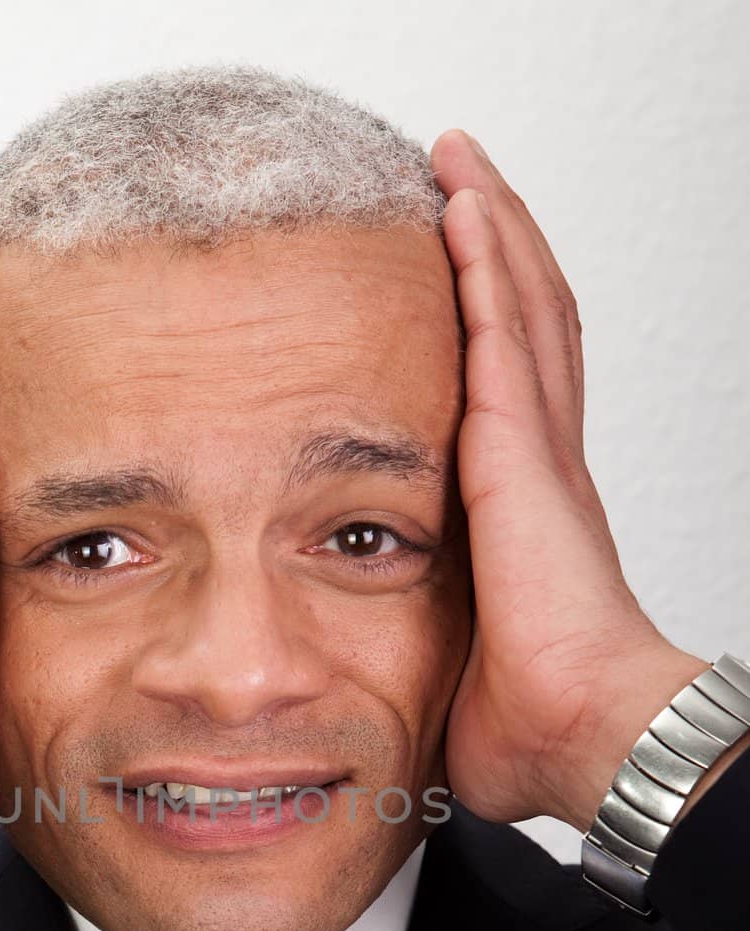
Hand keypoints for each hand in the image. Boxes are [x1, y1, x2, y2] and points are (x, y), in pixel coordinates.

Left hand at [430, 130, 707, 834]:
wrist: (585, 735)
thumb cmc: (536, 725)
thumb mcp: (455, 676)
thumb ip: (428, 657)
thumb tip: (375, 704)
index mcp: (530, 515)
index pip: (514, 392)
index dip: (496, 326)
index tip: (462, 280)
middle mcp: (543, 468)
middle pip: (526, 328)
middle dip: (497, 252)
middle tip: (460, 186)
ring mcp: (539, 454)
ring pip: (520, 309)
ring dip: (491, 231)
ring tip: (458, 165)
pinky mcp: (523, 454)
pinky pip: (504, 334)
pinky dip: (486, 264)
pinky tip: (462, 207)